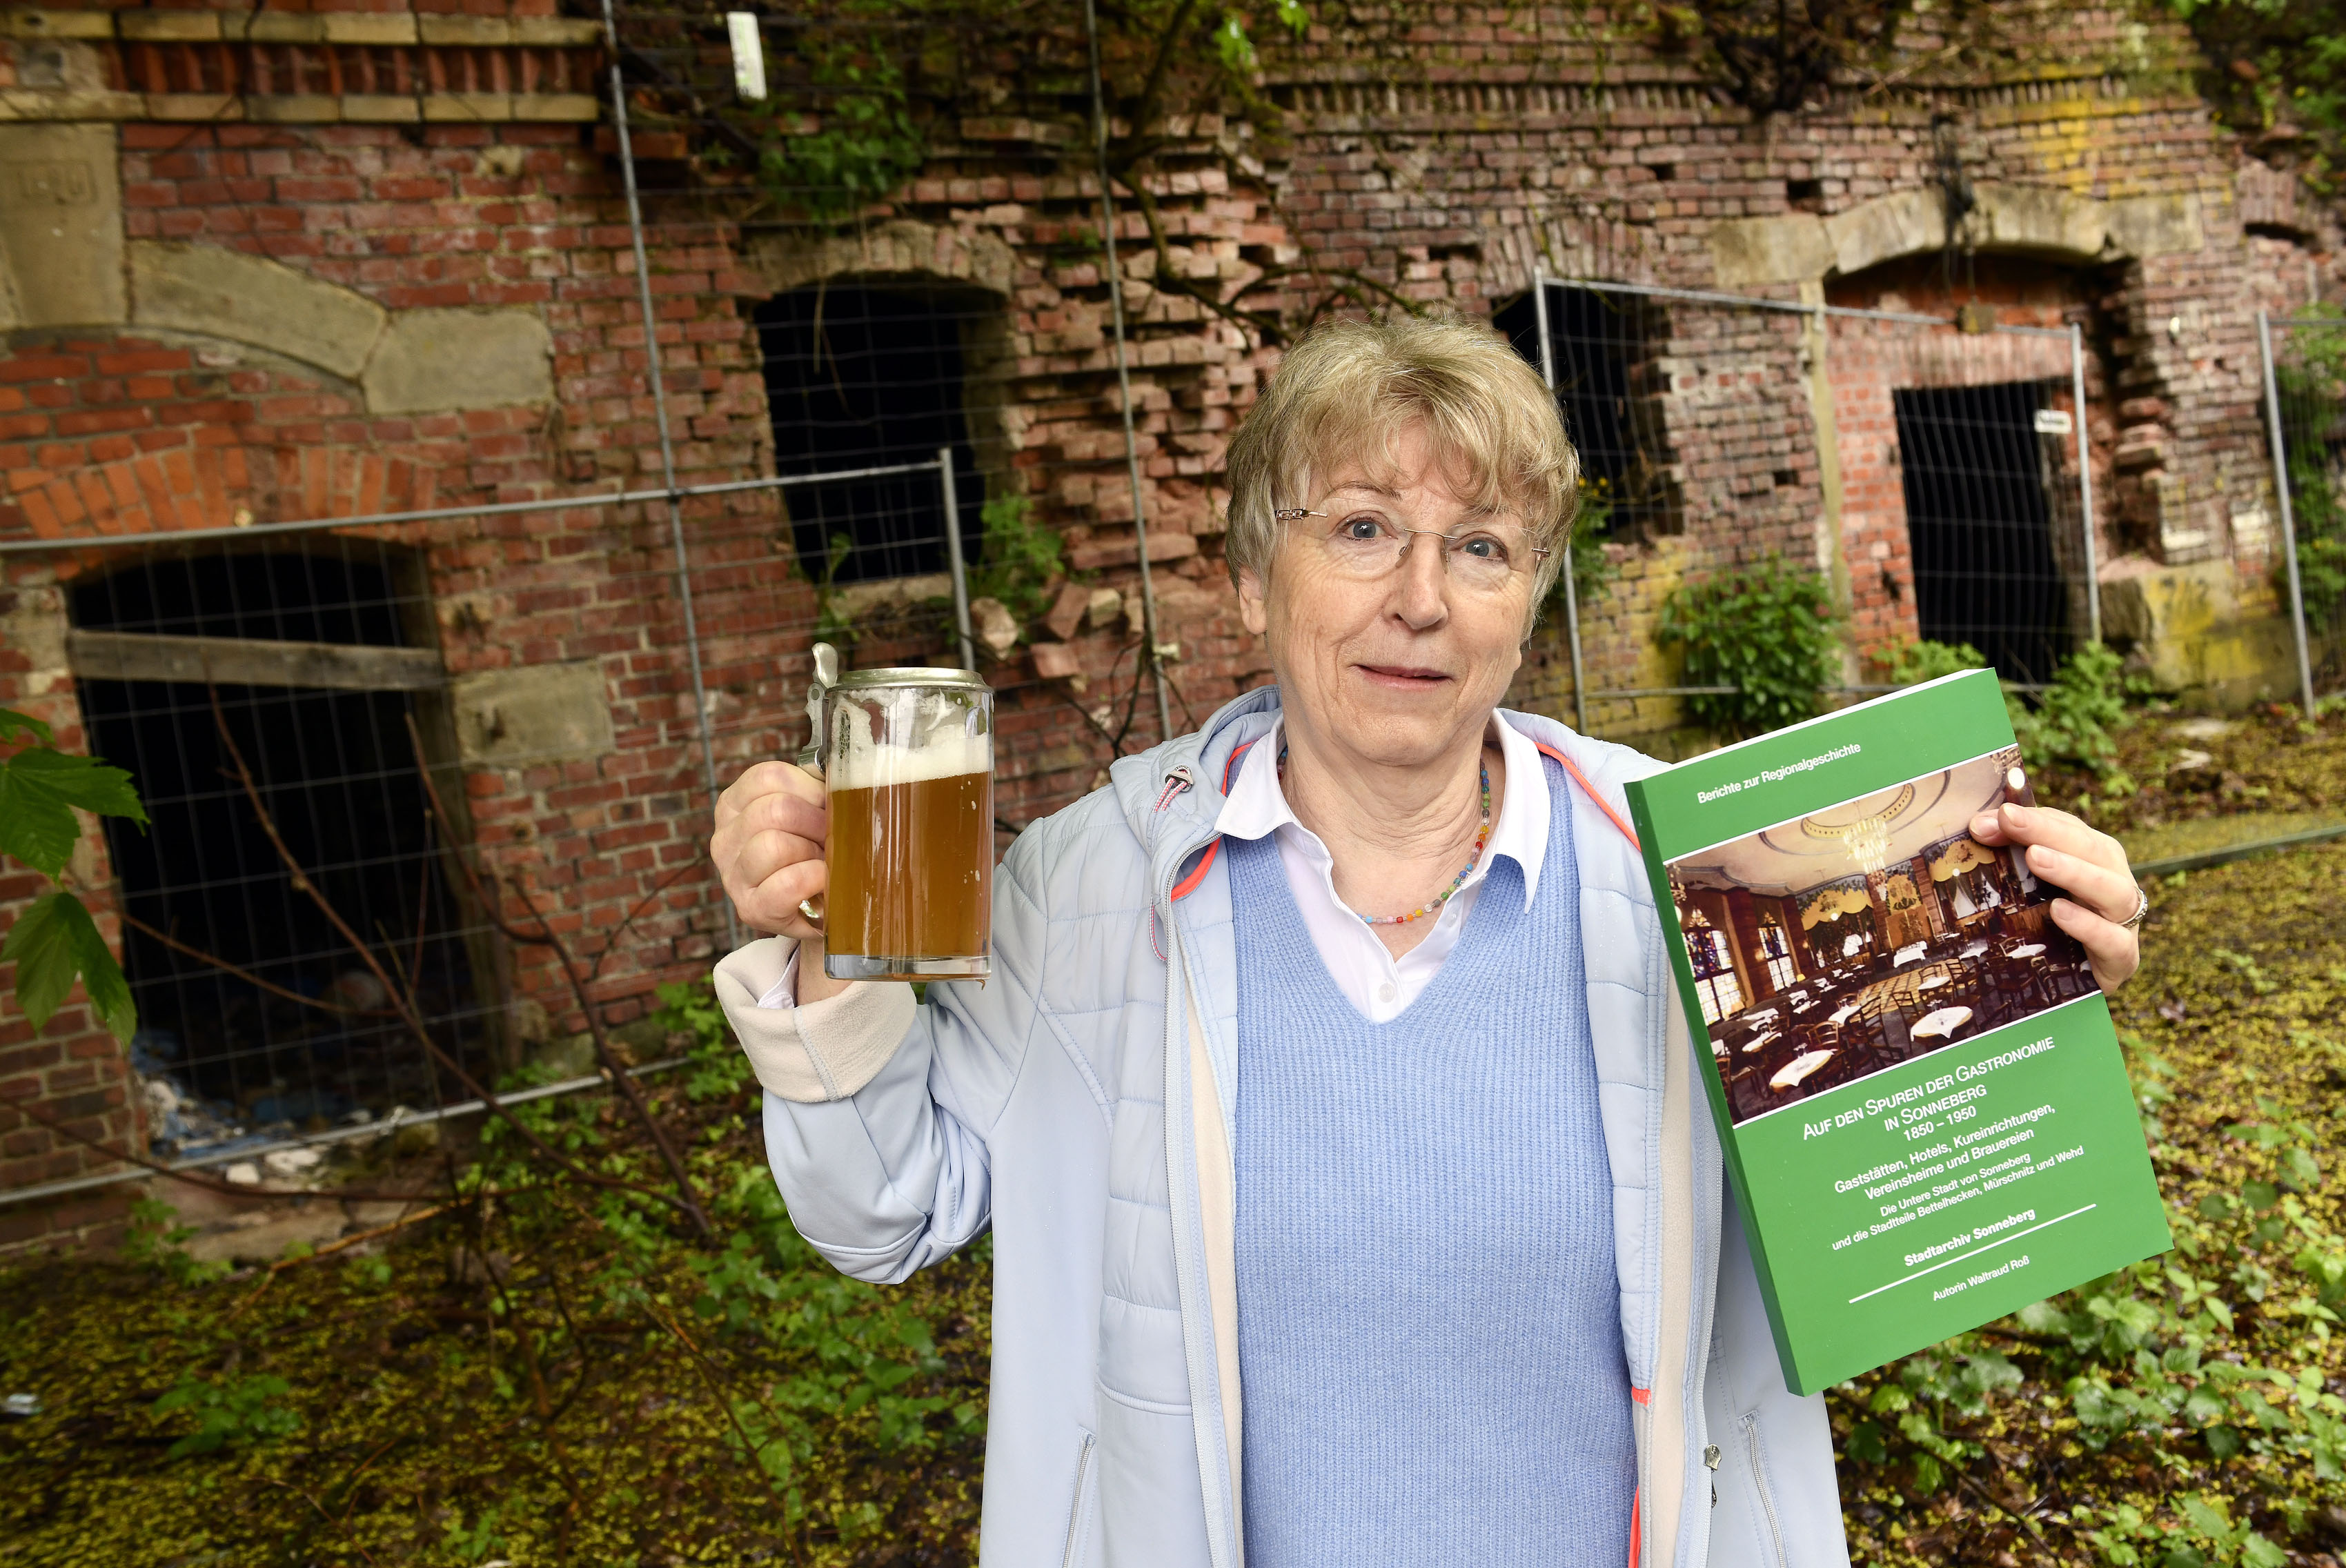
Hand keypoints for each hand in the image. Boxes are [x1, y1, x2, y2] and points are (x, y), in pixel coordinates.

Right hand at [712, 761, 829, 941]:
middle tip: (831, 837)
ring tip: (822, 861)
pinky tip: (823, 880)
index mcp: (733, 805)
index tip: (826, 805)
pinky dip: (815, 878)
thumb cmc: (809, 851)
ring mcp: (733, 876)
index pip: (768, 777)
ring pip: (775, 845)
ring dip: (813, 852)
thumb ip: (813, 787)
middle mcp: (724, 839)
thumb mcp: (805, 811)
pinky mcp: (751, 909)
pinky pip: (788, 884)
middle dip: (817, 822)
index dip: (809, 788)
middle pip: (775, 810)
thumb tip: (838, 771)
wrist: (813, 906)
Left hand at [1968, 802, 2141, 993]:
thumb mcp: (2028, 888)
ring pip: (2112, 890)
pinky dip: (2087, 924)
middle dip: (2049, 831)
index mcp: (2095, 858)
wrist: (2071, 986)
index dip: (2036, 817)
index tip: (1999, 813)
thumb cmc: (2047, 927)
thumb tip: (1979, 825)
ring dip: (2073, 871)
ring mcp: (2123, 921)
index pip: (2070, 828)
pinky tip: (2058, 912)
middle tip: (2011, 820)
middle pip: (2092, 849)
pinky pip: (2113, 940)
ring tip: (2036, 858)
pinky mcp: (2122, 959)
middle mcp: (2114, 882)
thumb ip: (2009, 856)